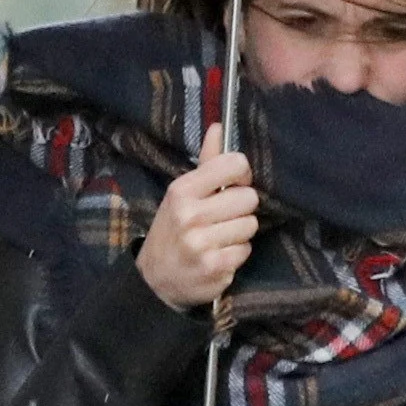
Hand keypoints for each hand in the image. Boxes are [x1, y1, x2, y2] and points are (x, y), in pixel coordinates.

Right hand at [136, 124, 260, 311]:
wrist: (154, 279)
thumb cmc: (172, 229)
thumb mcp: (181, 194)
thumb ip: (206, 162)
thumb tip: (220, 126)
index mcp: (182, 190)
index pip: (234, 165)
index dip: (241, 175)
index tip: (233, 185)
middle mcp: (191, 214)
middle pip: (248, 198)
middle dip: (241, 208)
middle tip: (223, 217)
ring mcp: (202, 243)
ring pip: (250, 225)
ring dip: (240, 233)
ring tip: (219, 237)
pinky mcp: (214, 268)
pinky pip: (246, 250)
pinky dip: (236, 254)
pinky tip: (218, 255)